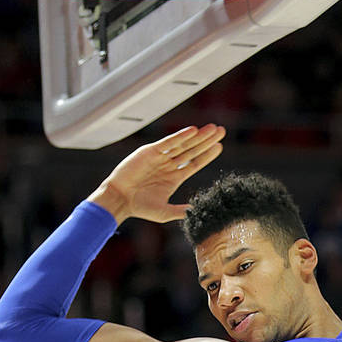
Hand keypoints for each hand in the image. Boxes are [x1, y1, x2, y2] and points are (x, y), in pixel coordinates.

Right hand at [88, 125, 224, 222]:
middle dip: (207, 141)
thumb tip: (197, 212)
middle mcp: (169, 165)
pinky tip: (193, 131)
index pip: (195, 163)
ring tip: (213, 128)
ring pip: (183, 144)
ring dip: (199, 136)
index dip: (207, 155)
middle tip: (221, 131)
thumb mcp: (164, 212)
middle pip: (193, 150)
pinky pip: (168, 142)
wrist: (119, 199)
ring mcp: (160, 157)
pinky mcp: (150, 152)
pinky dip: (180, 136)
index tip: (219, 147)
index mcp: (174, 177)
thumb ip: (180, 211)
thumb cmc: (139, 207)